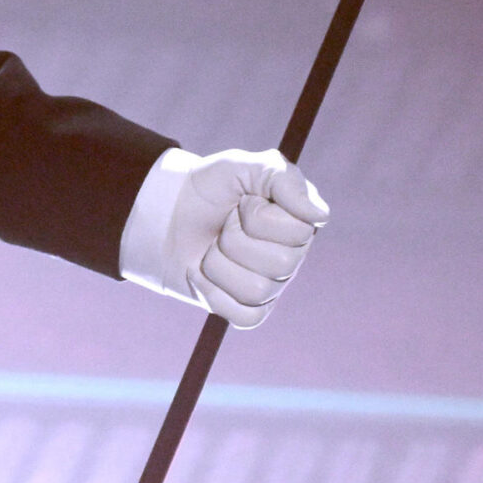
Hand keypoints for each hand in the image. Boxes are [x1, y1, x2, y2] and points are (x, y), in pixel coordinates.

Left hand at [146, 148, 330, 327]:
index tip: (242, 202)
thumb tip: (319, 215)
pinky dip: (214, 293)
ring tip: (212, 247)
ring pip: (256, 291)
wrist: (163, 213)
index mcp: (298, 224)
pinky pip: (243, 316)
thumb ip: (280, 177)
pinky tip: (202, 272)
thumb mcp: (238, 166)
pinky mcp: (247, 308)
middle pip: (279, 265)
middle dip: (235, 239)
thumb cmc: (206, 188)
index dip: (258, 216)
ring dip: (219, 264)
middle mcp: (291, 257)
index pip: (298, 232)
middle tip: (223, 225)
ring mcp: (271, 285)